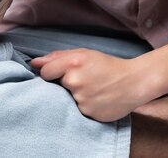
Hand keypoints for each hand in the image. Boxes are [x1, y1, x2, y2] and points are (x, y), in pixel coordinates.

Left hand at [32, 48, 152, 121]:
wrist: (133, 82)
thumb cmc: (108, 66)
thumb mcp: (85, 54)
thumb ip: (58, 56)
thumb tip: (34, 62)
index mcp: (74, 62)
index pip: (45, 72)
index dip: (51, 72)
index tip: (59, 73)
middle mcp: (75, 80)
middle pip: (57, 85)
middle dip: (66, 83)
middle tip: (85, 80)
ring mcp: (81, 99)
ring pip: (68, 99)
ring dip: (76, 95)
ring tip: (93, 89)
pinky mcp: (87, 113)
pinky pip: (78, 110)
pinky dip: (85, 105)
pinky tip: (97, 99)